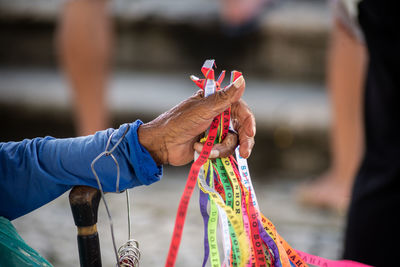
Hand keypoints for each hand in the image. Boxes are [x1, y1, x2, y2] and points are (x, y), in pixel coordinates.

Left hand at [138, 76, 255, 165]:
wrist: (162, 144)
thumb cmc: (179, 122)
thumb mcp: (203, 109)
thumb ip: (224, 97)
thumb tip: (241, 79)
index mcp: (217, 103)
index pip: (241, 110)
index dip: (248, 122)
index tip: (250, 133)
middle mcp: (219, 116)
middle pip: (241, 128)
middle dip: (243, 141)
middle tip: (245, 153)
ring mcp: (216, 132)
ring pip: (233, 142)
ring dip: (222, 148)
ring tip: (209, 150)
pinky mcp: (212, 146)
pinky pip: (223, 152)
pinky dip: (214, 153)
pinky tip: (199, 150)